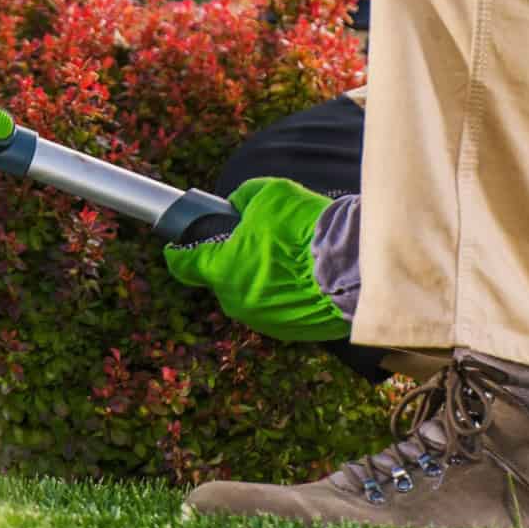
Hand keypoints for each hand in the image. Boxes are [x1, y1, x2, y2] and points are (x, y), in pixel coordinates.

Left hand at [163, 176, 356, 342]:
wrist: (353, 265)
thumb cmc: (305, 229)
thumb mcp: (269, 194)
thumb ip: (243, 199)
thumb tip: (237, 206)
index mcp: (222, 270)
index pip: (184, 265)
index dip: (178, 253)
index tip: (176, 248)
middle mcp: (237, 302)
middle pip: (223, 279)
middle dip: (233, 260)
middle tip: (256, 240)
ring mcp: (264, 321)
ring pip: (252, 295)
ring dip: (261, 278)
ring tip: (289, 257)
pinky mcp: (292, 332)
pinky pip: (278, 309)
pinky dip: (284, 294)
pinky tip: (304, 276)